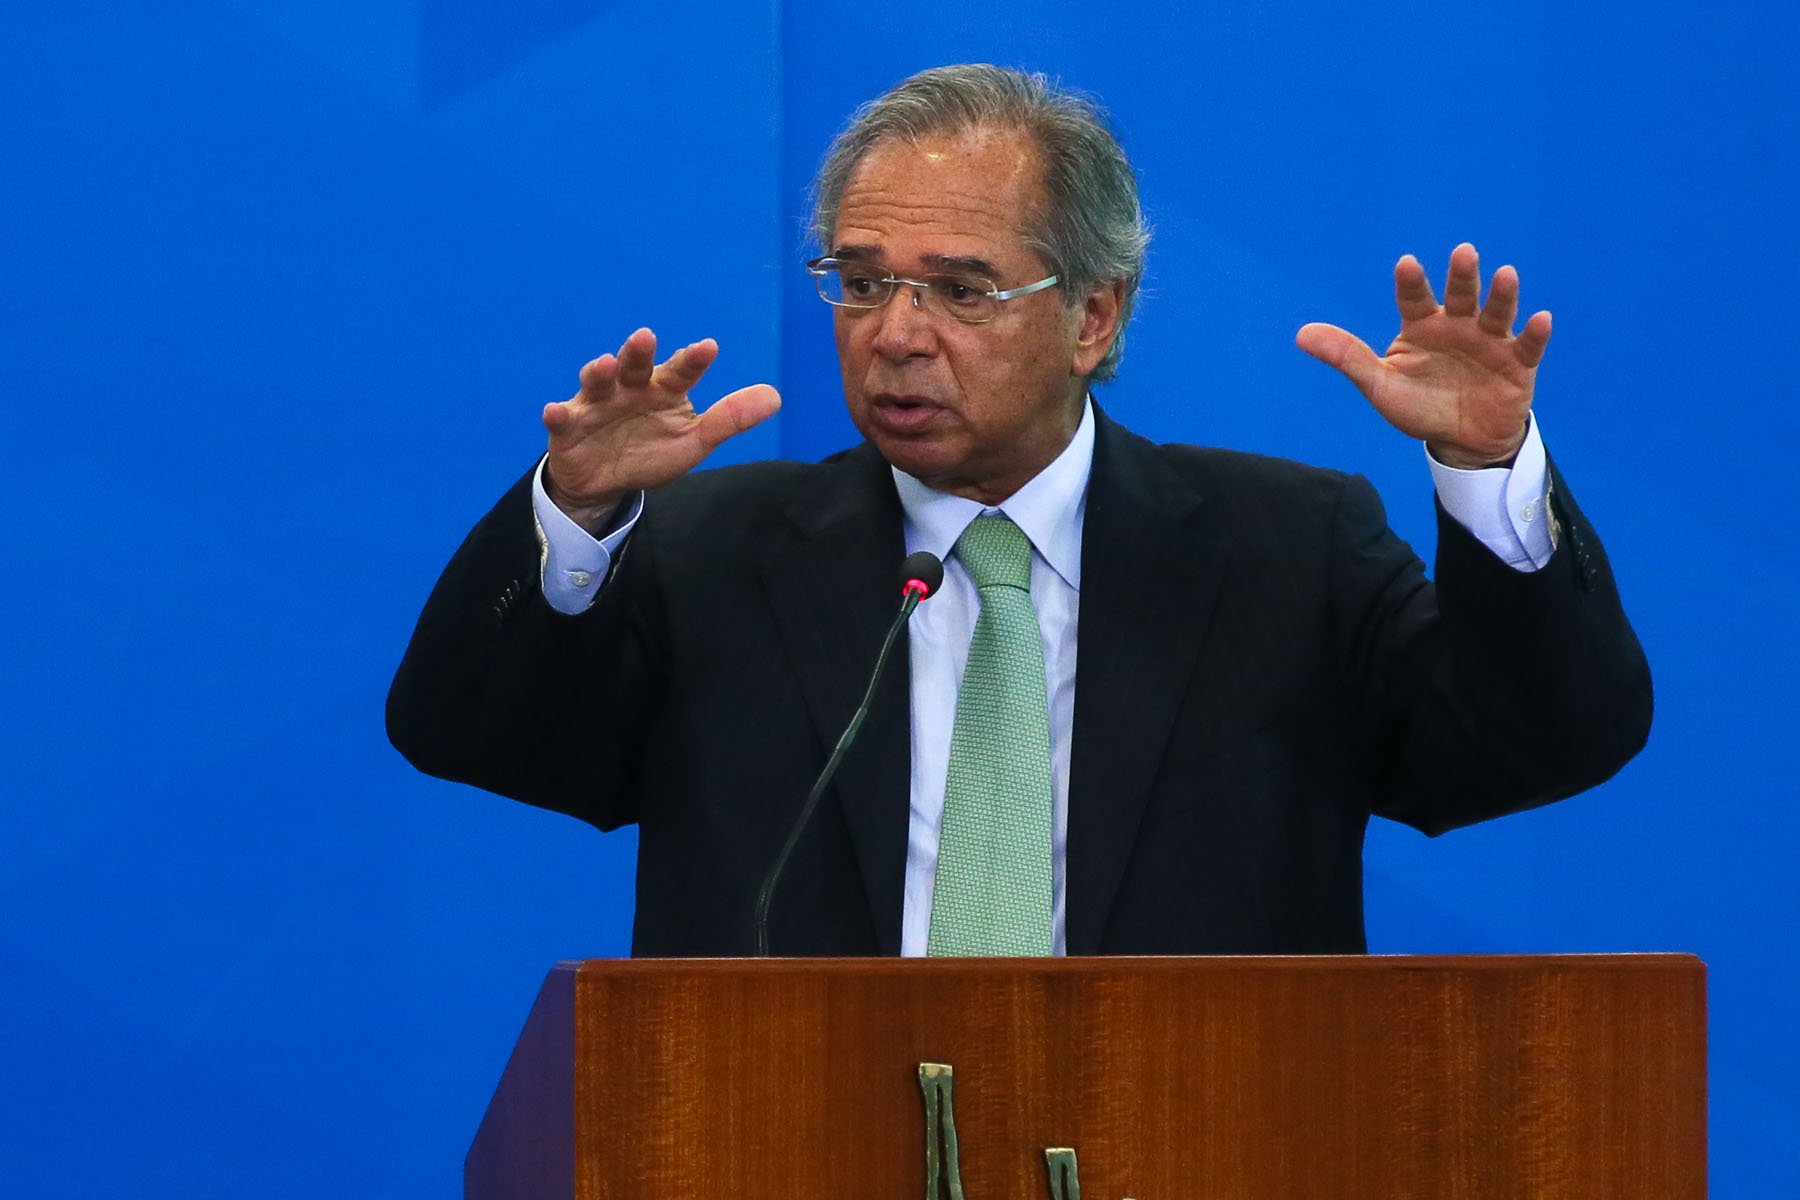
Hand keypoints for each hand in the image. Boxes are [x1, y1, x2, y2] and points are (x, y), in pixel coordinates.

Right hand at [542, 328, 780, 530]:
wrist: (606, 484)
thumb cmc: (651, 452)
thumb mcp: (694, 442)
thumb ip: (729, 419)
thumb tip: (775, 396)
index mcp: (663, 390)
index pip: (681, 371)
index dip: (692, 360)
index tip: (709, 348)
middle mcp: (629, 388)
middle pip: (635, 365)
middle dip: (638, 352)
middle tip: (646, 337)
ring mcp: (595, 405)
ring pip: (596, 382)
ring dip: (599, 372)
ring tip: (605, 365)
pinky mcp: (568, 428)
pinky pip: (560, 420)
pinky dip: (556, 415)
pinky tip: (555, 412)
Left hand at [1295, 243, 1549, 467]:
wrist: (1461, 442)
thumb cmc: (1418, 407)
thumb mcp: (1380, 386)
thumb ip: (1347, 358)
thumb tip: (1300, 335)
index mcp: (1422, 327)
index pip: (1414, 299)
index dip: (1412, 283)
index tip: (1406, 264)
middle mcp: (1457, 326)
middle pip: (1459, 295)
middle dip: (1462, 276)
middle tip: (1463, 253)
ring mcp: (1490, 342)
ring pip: (1496, 312)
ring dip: (1501, 294)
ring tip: (1506, 274)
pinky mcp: (1517, 364)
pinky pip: (1527, 346)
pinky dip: (1534, 334)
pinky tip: (1540, 319)